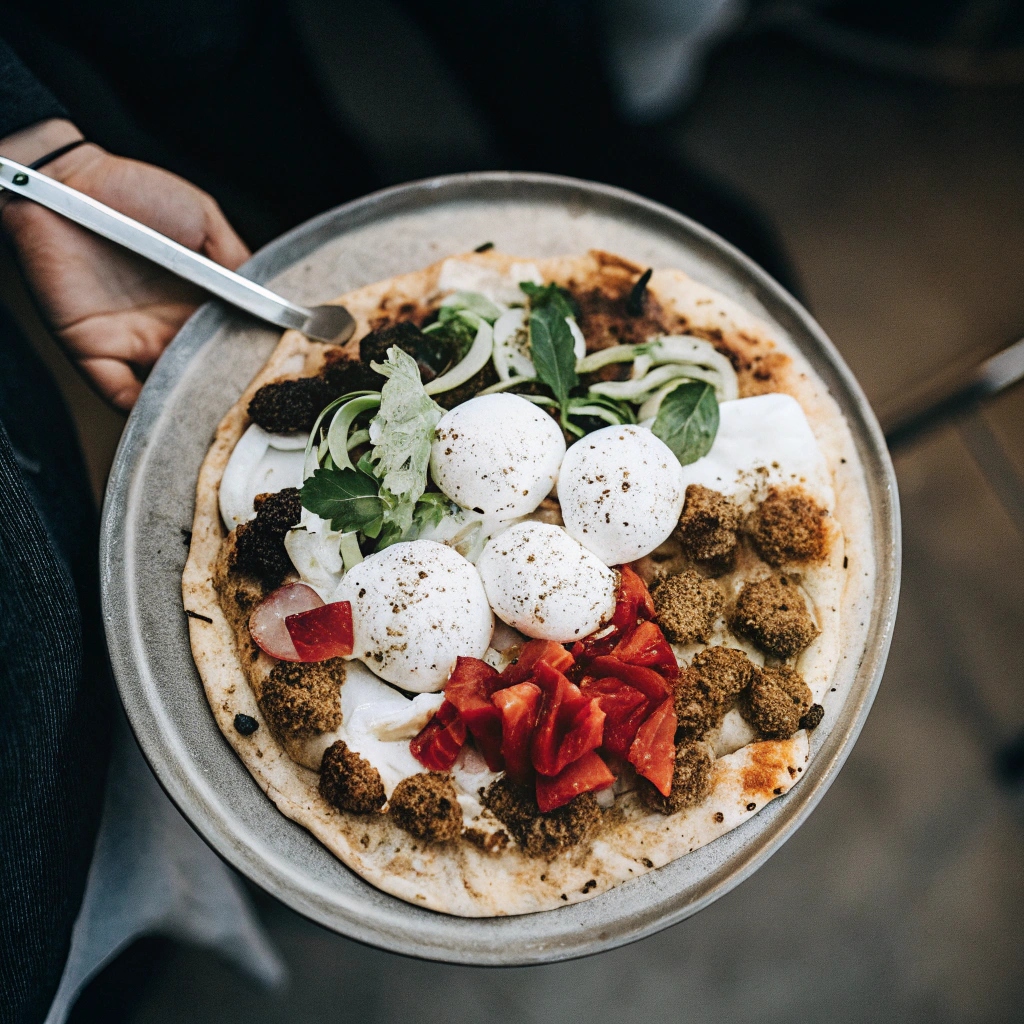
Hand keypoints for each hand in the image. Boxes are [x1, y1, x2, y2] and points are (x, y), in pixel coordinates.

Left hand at [2, 126, 249, 409]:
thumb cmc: (134, 191)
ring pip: (170, 389)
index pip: (233, 341)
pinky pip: (119, 393)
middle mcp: (169, 328)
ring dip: (193, 403)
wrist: (64, 183)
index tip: (282, 369)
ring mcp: (133, 341)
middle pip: (206, 372)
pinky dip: (143, 410)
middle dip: (230, 389)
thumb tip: (274, 301)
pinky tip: (171, 411)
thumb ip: (239, 258)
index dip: (256, 357)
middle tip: (259, 400)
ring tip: (222, 414)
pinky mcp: (93, 350)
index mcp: (199, 301)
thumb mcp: (203, 217)